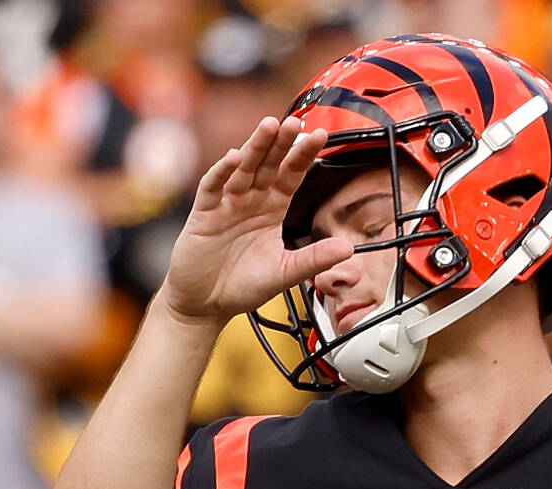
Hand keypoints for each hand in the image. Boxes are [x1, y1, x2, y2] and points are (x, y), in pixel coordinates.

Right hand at [161, 116, 352, 325]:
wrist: (206, 303)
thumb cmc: (242, 285)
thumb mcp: (286, 273)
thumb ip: (314, 259)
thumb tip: (348, 249)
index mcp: (272, 208)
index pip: (291, 175)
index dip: (304, 156)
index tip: (320, 136)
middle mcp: (251, 200)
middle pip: (268, 164)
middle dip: (282, 143)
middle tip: (296, 121)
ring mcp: (226, 204)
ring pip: (243, 169)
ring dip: (255, 147)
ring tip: (269, 126)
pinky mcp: (203, 214)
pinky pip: (213, 188)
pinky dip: (222, 173)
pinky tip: (234, 159)